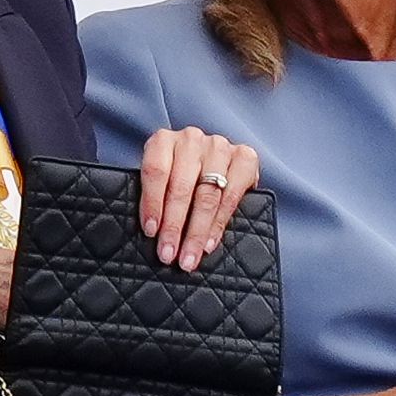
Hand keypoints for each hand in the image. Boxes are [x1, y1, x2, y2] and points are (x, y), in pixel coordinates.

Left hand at [139, 126, 258, 272]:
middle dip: (174, 225)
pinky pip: (232, 194)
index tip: (151, 231)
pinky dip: (219, 222)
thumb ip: (155, 199)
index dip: (152, 203)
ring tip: (190, 255)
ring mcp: (219, 146)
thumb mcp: (161, 181)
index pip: (156, 171)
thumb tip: (151, 234)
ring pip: (207, 193)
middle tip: (169, 254)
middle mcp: (191, 139)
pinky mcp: (244, 157)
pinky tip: (210, 242)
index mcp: (163, 140)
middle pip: (182, 186)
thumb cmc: (179, 176)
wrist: (212, 162)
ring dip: (197, 230)